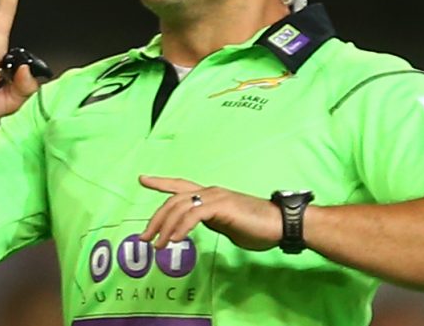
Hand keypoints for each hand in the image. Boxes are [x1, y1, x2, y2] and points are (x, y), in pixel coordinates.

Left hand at [138, 176, 281, 251]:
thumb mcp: (227, 224)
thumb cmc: (258, 227)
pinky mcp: (222, 207)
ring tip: (159, 245)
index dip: (161, 182)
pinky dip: (182, 227)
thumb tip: (197, 225)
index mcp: (210, 195)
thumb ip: (212, 221)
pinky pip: (194, 215)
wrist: (280, 224)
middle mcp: (210, 192)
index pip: (180, 185)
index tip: (142, 179)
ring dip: (165, 227)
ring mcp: (216, 197)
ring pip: (180, 207)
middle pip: (173, 200)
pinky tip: (177, 240)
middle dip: (156, 219)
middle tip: (144, 238)